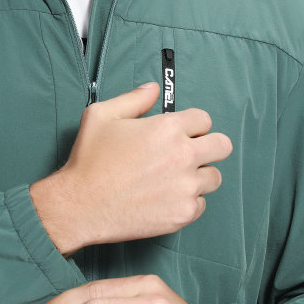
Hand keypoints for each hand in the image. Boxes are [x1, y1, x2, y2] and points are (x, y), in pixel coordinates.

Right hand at [30, 80, 233, 252]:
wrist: (80, 205)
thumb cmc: (89, 161)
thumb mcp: (102, 116)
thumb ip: (133, 99)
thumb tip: (153, 89)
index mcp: (168, 128)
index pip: (204, 119)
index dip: (192, 125)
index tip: (182, 134)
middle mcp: (183, 155)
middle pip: (222, 146)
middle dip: (208, 147)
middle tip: (189, 155)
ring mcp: (186, 186)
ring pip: (214, 177)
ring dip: (199, 177)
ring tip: (175, 180)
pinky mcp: (184, 213)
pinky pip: (201, 205)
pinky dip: (188, 203)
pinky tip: (167, 199)